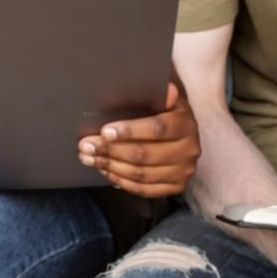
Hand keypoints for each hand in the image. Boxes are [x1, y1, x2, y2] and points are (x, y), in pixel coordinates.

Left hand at [78, 83, 199, 196]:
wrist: (184, 136)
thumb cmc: (166, 113)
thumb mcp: (165, 99)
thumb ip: (161, 93)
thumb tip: (165, 88)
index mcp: (186, 124)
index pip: (157, 129)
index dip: (130, 131)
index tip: (105, 131)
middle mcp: (189, 150)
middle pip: (145, 155)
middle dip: (111, 151)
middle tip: (86, 146)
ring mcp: (183, 171)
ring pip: (141, 174)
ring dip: (111, 167)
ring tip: (89, 158)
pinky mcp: (176, 187)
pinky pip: (143, 189)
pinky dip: (120, 181)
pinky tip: (105, 170)